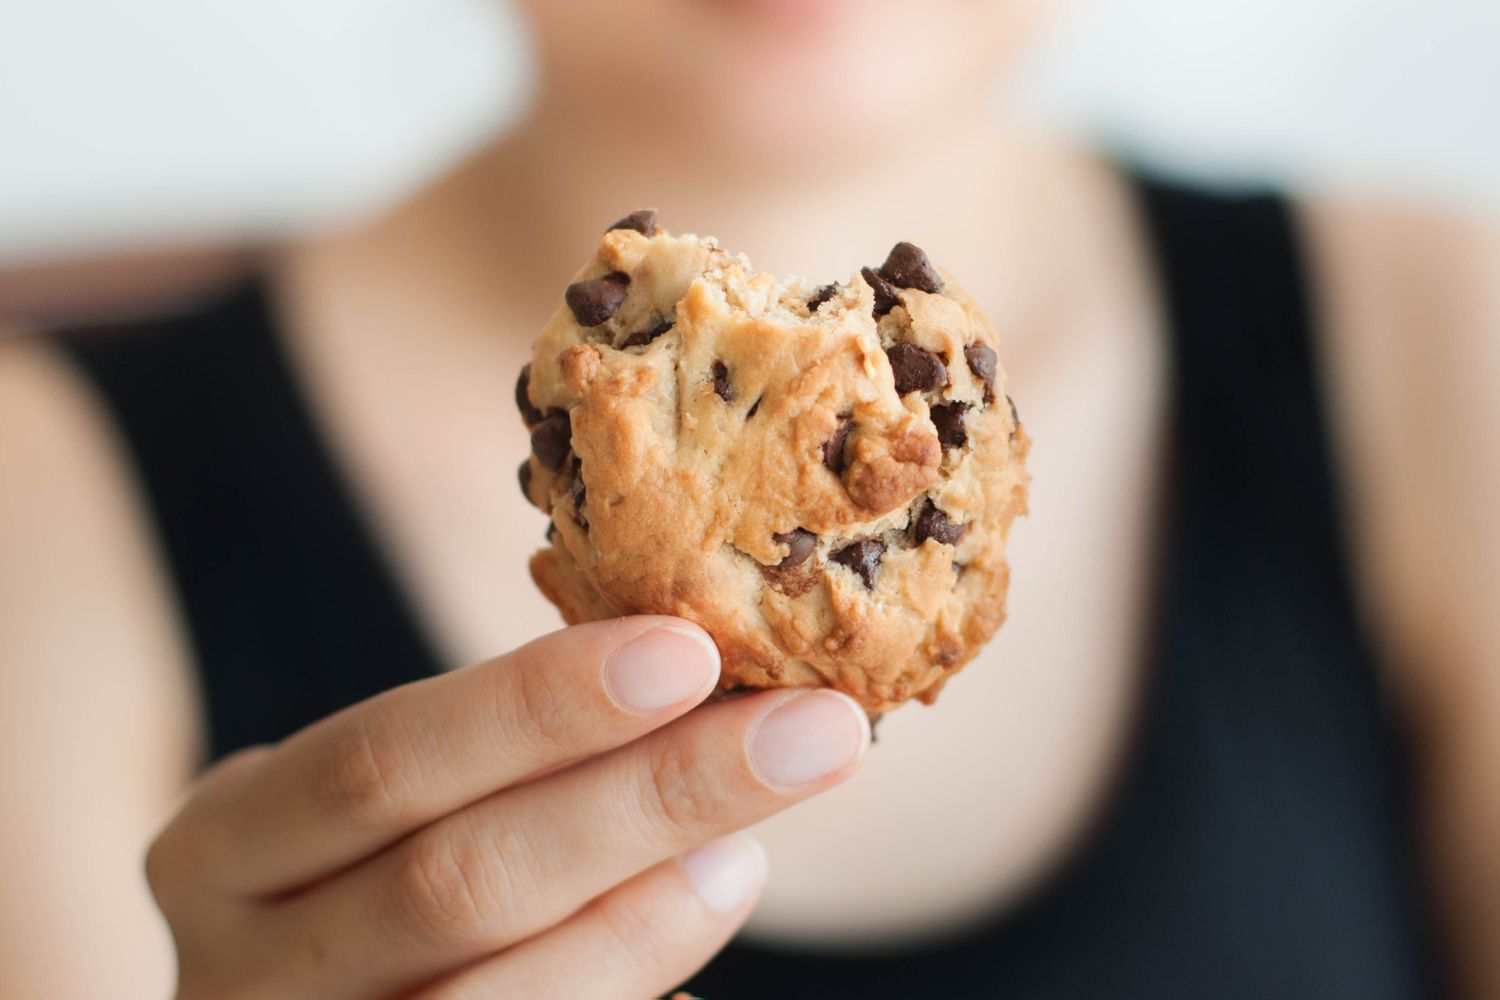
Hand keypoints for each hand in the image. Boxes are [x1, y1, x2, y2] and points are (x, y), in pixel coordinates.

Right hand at [145, 616, 868, 998]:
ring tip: (754, 848)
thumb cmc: (363, 884)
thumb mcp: (384, 814)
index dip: (537, 708)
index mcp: (224, 845)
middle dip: (649, 798)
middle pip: (455, 882)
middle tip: (811, 730)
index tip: (691, 649)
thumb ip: (490, 763)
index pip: (381, 762)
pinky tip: (700, 916)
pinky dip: (623, 990)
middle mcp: (237, 975)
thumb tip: (701, 680)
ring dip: (648, 917)